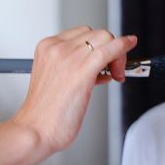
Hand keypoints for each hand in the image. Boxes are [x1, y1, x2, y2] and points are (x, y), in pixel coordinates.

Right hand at [12, 26, 136, 153]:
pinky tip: (129, 45)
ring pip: (105, 38)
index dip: (97, 46)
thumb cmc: (44, 113)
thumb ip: (74, 66)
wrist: (34, 131)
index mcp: (47, 47)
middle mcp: (57, 48)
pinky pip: (110, 49)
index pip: (82, 34)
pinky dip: (123, 47)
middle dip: (110, 48)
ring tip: (115, 73)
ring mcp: (69, 57)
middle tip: (113, 70)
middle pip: (96, 33)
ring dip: (117, 53)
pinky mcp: (82, 70)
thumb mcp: (55, 79)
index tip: (104, 60)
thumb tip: (100, 66)